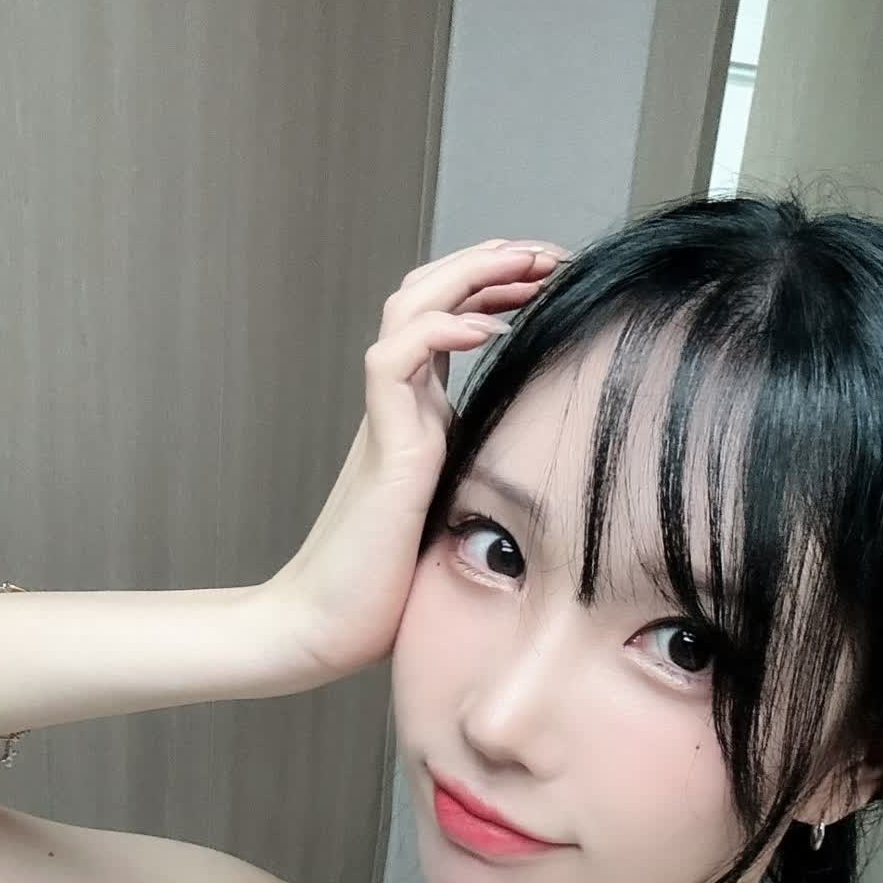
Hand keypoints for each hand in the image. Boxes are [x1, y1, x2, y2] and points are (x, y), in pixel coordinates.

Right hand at [252, 236, 570, 687]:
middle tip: (552, 253)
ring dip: (469, 274)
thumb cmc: (388, 592)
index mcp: (423, 417)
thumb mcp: (461, 522)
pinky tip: (486, 328)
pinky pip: (397, 359)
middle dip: (495, 262)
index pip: (456, 319)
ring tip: (525, 263)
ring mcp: (388, 421)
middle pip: (432, 293)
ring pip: (411, 306)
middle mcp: (402, 406)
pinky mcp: (383, 447)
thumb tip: (557, 490)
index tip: (557, 279)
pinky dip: (439, 330)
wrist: (325, 629)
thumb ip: (490, 488)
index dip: (502, 287)